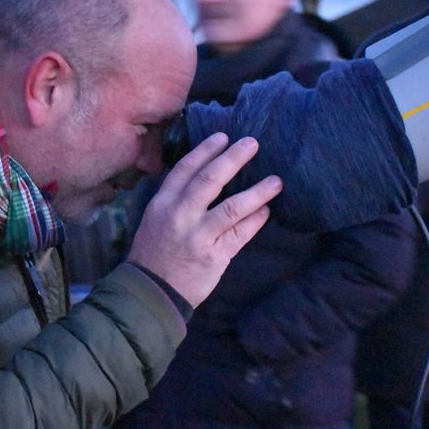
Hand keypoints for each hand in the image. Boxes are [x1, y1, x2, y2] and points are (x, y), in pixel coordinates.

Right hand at [128, 133, 281, 307]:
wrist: (151, 292)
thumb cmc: (155, 252)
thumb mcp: (155, 219)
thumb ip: (178, 198)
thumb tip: (208, 173)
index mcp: (163, 203)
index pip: (186, 169)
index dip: (206, 150)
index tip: (224, 136)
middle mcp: (180, 216)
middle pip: (211, 180)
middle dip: (234, 158)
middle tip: (253, 144)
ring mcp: (198, 237)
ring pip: (233, 207)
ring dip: (257, 192)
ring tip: (276, 181)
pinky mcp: (215, 257)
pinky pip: (240, 234)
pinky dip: (255, 220)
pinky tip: (266, 210)